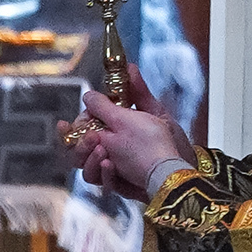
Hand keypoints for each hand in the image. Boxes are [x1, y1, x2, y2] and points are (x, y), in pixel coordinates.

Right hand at [68, 84, 196, 200]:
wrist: (184, 168)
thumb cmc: (170, 141)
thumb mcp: (154, 113)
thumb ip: (137, 92)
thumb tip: (128, 67)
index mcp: (112, 130)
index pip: (83, 129)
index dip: (72, 127)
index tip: (67, 124)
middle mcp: (108, 150)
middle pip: (76, 150)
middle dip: (77, 144)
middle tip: (91, 139)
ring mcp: (111, 169)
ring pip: (84, 167)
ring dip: (88, 159)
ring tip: (103, 153)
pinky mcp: (118, 185)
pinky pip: (99, 182)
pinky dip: (103, 174)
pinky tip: (110, 166)